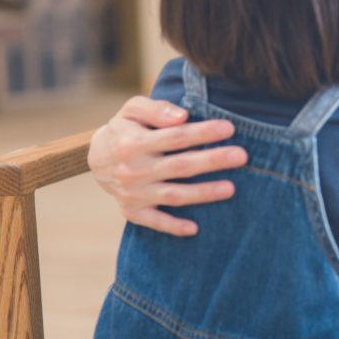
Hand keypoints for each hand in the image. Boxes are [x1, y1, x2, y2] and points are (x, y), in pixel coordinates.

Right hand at [88, 96, 248, 235]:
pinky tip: (195, 228)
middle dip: (212, 161)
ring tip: (231, 189)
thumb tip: (183, 116)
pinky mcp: (133, 211)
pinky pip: (154, 222)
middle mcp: (134, 170)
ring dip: (202, 194)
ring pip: (173, 195)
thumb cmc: (125, 128)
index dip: (202, 132)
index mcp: (134, 142)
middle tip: (242, 156)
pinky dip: (173, 227)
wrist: (96, 157)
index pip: (175, 137)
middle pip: (180, 166)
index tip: (229, 127)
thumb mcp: (132, 110)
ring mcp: (134, 193)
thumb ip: (156, 109)